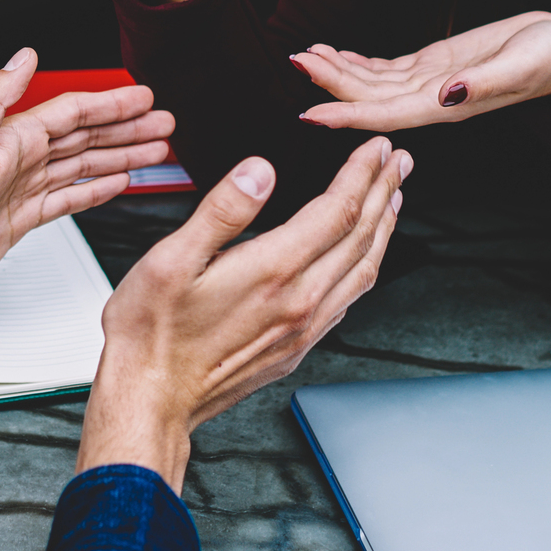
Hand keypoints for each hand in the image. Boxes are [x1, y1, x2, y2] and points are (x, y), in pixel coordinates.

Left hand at [0, 48, 174, 322]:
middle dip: (127, 128)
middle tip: (163, 123)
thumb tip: (25, 56)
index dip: (111, 103)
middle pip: (86, 136)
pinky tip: (118, 182)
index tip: (143, 97)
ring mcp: (23, 189)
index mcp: (11, 139)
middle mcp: (19, 160)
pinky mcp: (22, 219)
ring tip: (155, 150)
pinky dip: (98, 188)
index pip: (73, 113)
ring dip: (121, 155)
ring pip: (84, 165)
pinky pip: (70, 196)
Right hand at [75, 136, 410, 491]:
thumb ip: (221, 211)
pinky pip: (347, 300)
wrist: (152, 402)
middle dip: (384, 192)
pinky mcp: (295, 347)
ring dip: (383, 229)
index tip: (376, 148)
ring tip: (392, 199)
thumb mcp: (169, 260)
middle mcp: (299, 302)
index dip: (361, 174)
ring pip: (362, 271)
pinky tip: (360, 259)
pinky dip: (364, 267)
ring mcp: (302, 328)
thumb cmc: (151, 334)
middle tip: (399, 161)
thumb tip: (259, 171)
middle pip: (361, 237)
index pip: (337, 211)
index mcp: (272, 272)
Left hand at [290, 11, 550, 132]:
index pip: (385, 116)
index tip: (309, 114)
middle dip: (330, 83)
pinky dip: (357, 61)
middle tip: (295, 60)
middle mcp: (430, 100)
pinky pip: (385, 68)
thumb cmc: (548, 60)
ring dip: (337, 70)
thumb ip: (483, 84)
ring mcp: (428, 84)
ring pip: (372, 82)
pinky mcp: (431, 65)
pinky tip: (333, 53)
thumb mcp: (521, 66)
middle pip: (369, 97)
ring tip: (305, 53)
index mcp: (446, 108)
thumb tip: (447, 96)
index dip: (346, 116)